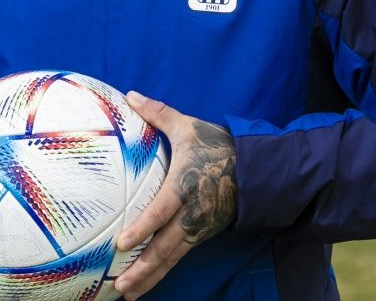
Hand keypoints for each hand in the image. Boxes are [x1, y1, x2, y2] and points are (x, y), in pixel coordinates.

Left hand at [114, 91, 237, 300]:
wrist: (257, 169)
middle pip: (165, 247)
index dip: (141, 228)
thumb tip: (129, 94)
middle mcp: (192, 213)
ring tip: (126, 294)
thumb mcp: (188, 127)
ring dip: (149, 277)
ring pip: (171, 258)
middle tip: (119, 285)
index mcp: (185, 185)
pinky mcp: (203, 234)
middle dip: (141, 268)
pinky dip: (161, 272)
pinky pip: (179, 256)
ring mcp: (199, 227)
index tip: (120, 243)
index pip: (161, 211)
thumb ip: (157, 113)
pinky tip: (145, 283)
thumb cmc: (218, 145)